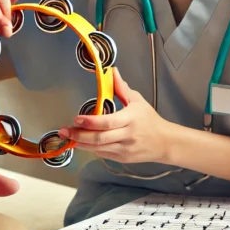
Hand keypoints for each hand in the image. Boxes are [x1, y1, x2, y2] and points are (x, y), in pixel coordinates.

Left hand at [58, 68, 178, 164]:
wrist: (165, 142)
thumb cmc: (150, 119)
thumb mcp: (137, 100)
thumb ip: (121, 87)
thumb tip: (111, 70)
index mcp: (130, 119)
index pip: (108, 122)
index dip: (91, 122)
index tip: (76, 118)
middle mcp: (127, 136)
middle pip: (100, 138)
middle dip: (79, 135)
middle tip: (64, 131)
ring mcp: (124, 149)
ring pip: (99, 149)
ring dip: (81, 143)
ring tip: (68, 137)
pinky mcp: (122, 158)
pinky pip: (102, 154)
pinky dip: (91, 148)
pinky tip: (82, 142)